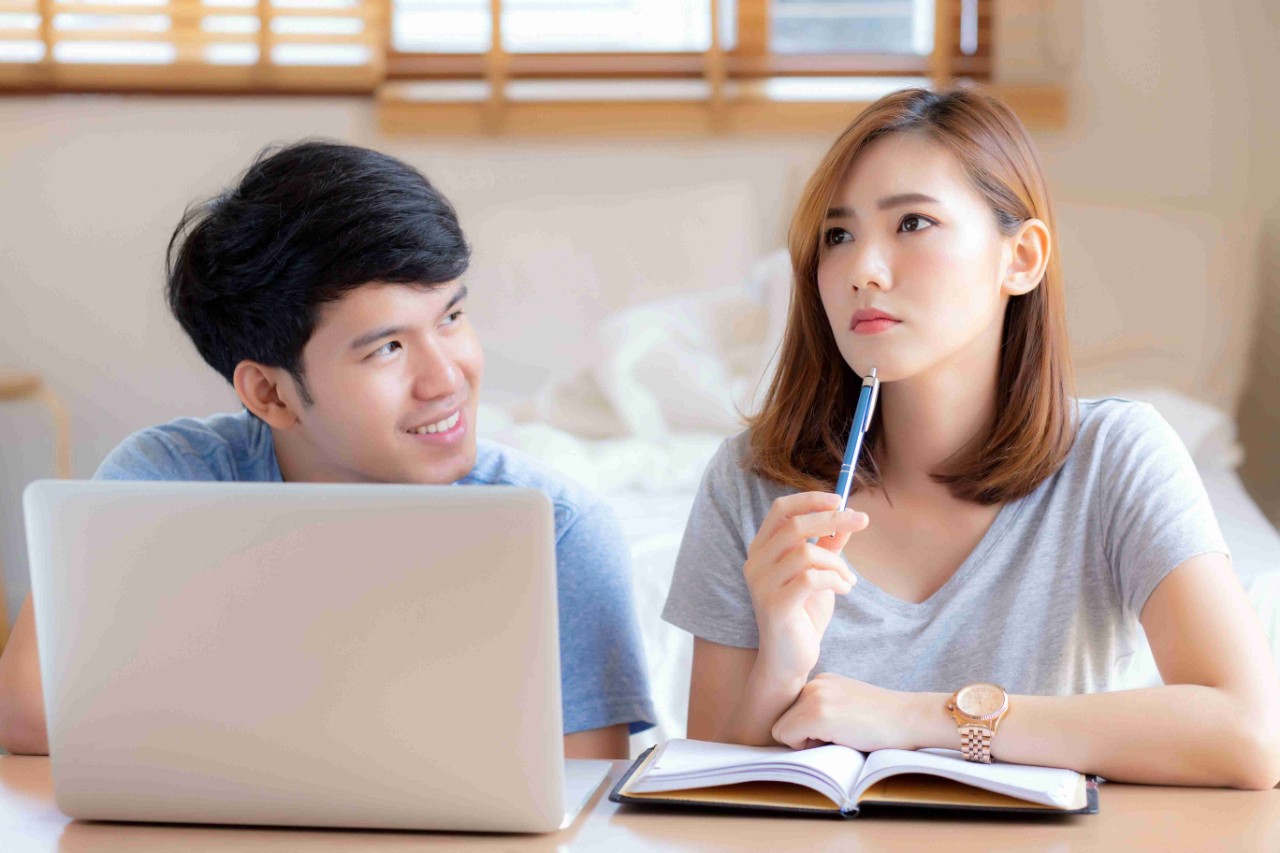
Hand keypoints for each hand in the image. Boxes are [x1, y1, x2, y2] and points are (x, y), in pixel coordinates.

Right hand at [743, 492, 868, 683]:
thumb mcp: (818, 573)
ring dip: (837, 563)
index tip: (841, 498)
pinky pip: (812, 579)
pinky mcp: (774, 605)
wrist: (790, 659)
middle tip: (862, 520)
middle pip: (795, 525)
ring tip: (848, 578)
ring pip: (806, 553)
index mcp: (762, 549)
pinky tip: (844, 590)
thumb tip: (847, 516)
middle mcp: (755, 562)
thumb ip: (828, 545)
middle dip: (833, 520)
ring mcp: (761, 584)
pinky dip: (836, 580)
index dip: (811, 500)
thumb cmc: (803, 614)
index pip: (781, 509)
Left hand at [772, 673, 922, 751]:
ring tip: (839, 736)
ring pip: (781, 730)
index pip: (790, 713)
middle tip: (837, 735)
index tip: (835, 730)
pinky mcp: (817, 714)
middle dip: (802, 736)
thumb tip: (790, 733)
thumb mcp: (846, 705)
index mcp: (820, 681)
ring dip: (805, 742)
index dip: (806, 730)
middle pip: (781, 721)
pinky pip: (787, 737)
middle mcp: (813, 684)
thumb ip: (820, 709)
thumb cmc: (882, 721)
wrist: (910, 718)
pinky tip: (838, 738)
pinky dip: (807, 747)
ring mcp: (814, 697)